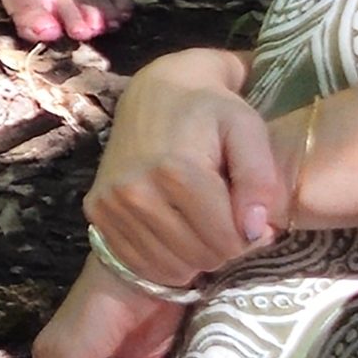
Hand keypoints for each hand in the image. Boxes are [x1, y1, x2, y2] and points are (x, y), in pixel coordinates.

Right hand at [83, 57, 286, 291]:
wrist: (157, 90)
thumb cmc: (211, 110)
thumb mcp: (248, 130)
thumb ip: (260, 180)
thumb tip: (256, 231)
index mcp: (178, 171)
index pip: (227, 241)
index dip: (250, 237)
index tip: (251, 218)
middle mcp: (137, 192)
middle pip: (200, 257)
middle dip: (223, 246)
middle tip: (226, 218)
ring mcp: (112, 204)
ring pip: (170, 267)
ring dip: (194, 255)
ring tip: (201, 224)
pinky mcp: (97, 212)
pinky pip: (139, 264)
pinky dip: (164, 259)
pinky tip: (175, 232)